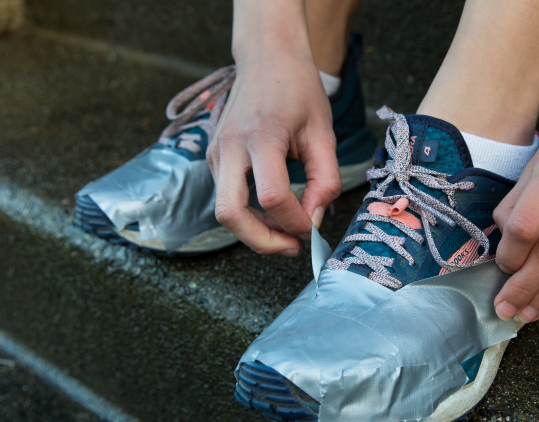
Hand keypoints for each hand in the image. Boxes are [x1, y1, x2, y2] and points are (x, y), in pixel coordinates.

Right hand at [207, 46, 340, 255]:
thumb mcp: (323, 132)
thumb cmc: (299, 90)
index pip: (271, 196)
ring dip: (256, 231)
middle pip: (230, 214)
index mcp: (260, 135)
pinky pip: (228, 198)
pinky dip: (251, 215)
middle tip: (293, 248)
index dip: (295, 221)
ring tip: (290, 232)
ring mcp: (216, 153)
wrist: (267, 57)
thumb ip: (324, 180)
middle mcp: (229, 146)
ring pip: (226, 211)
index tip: (315, 226)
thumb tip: (314, 220)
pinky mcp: (214, 158)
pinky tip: (276, 213)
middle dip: (262, 242)